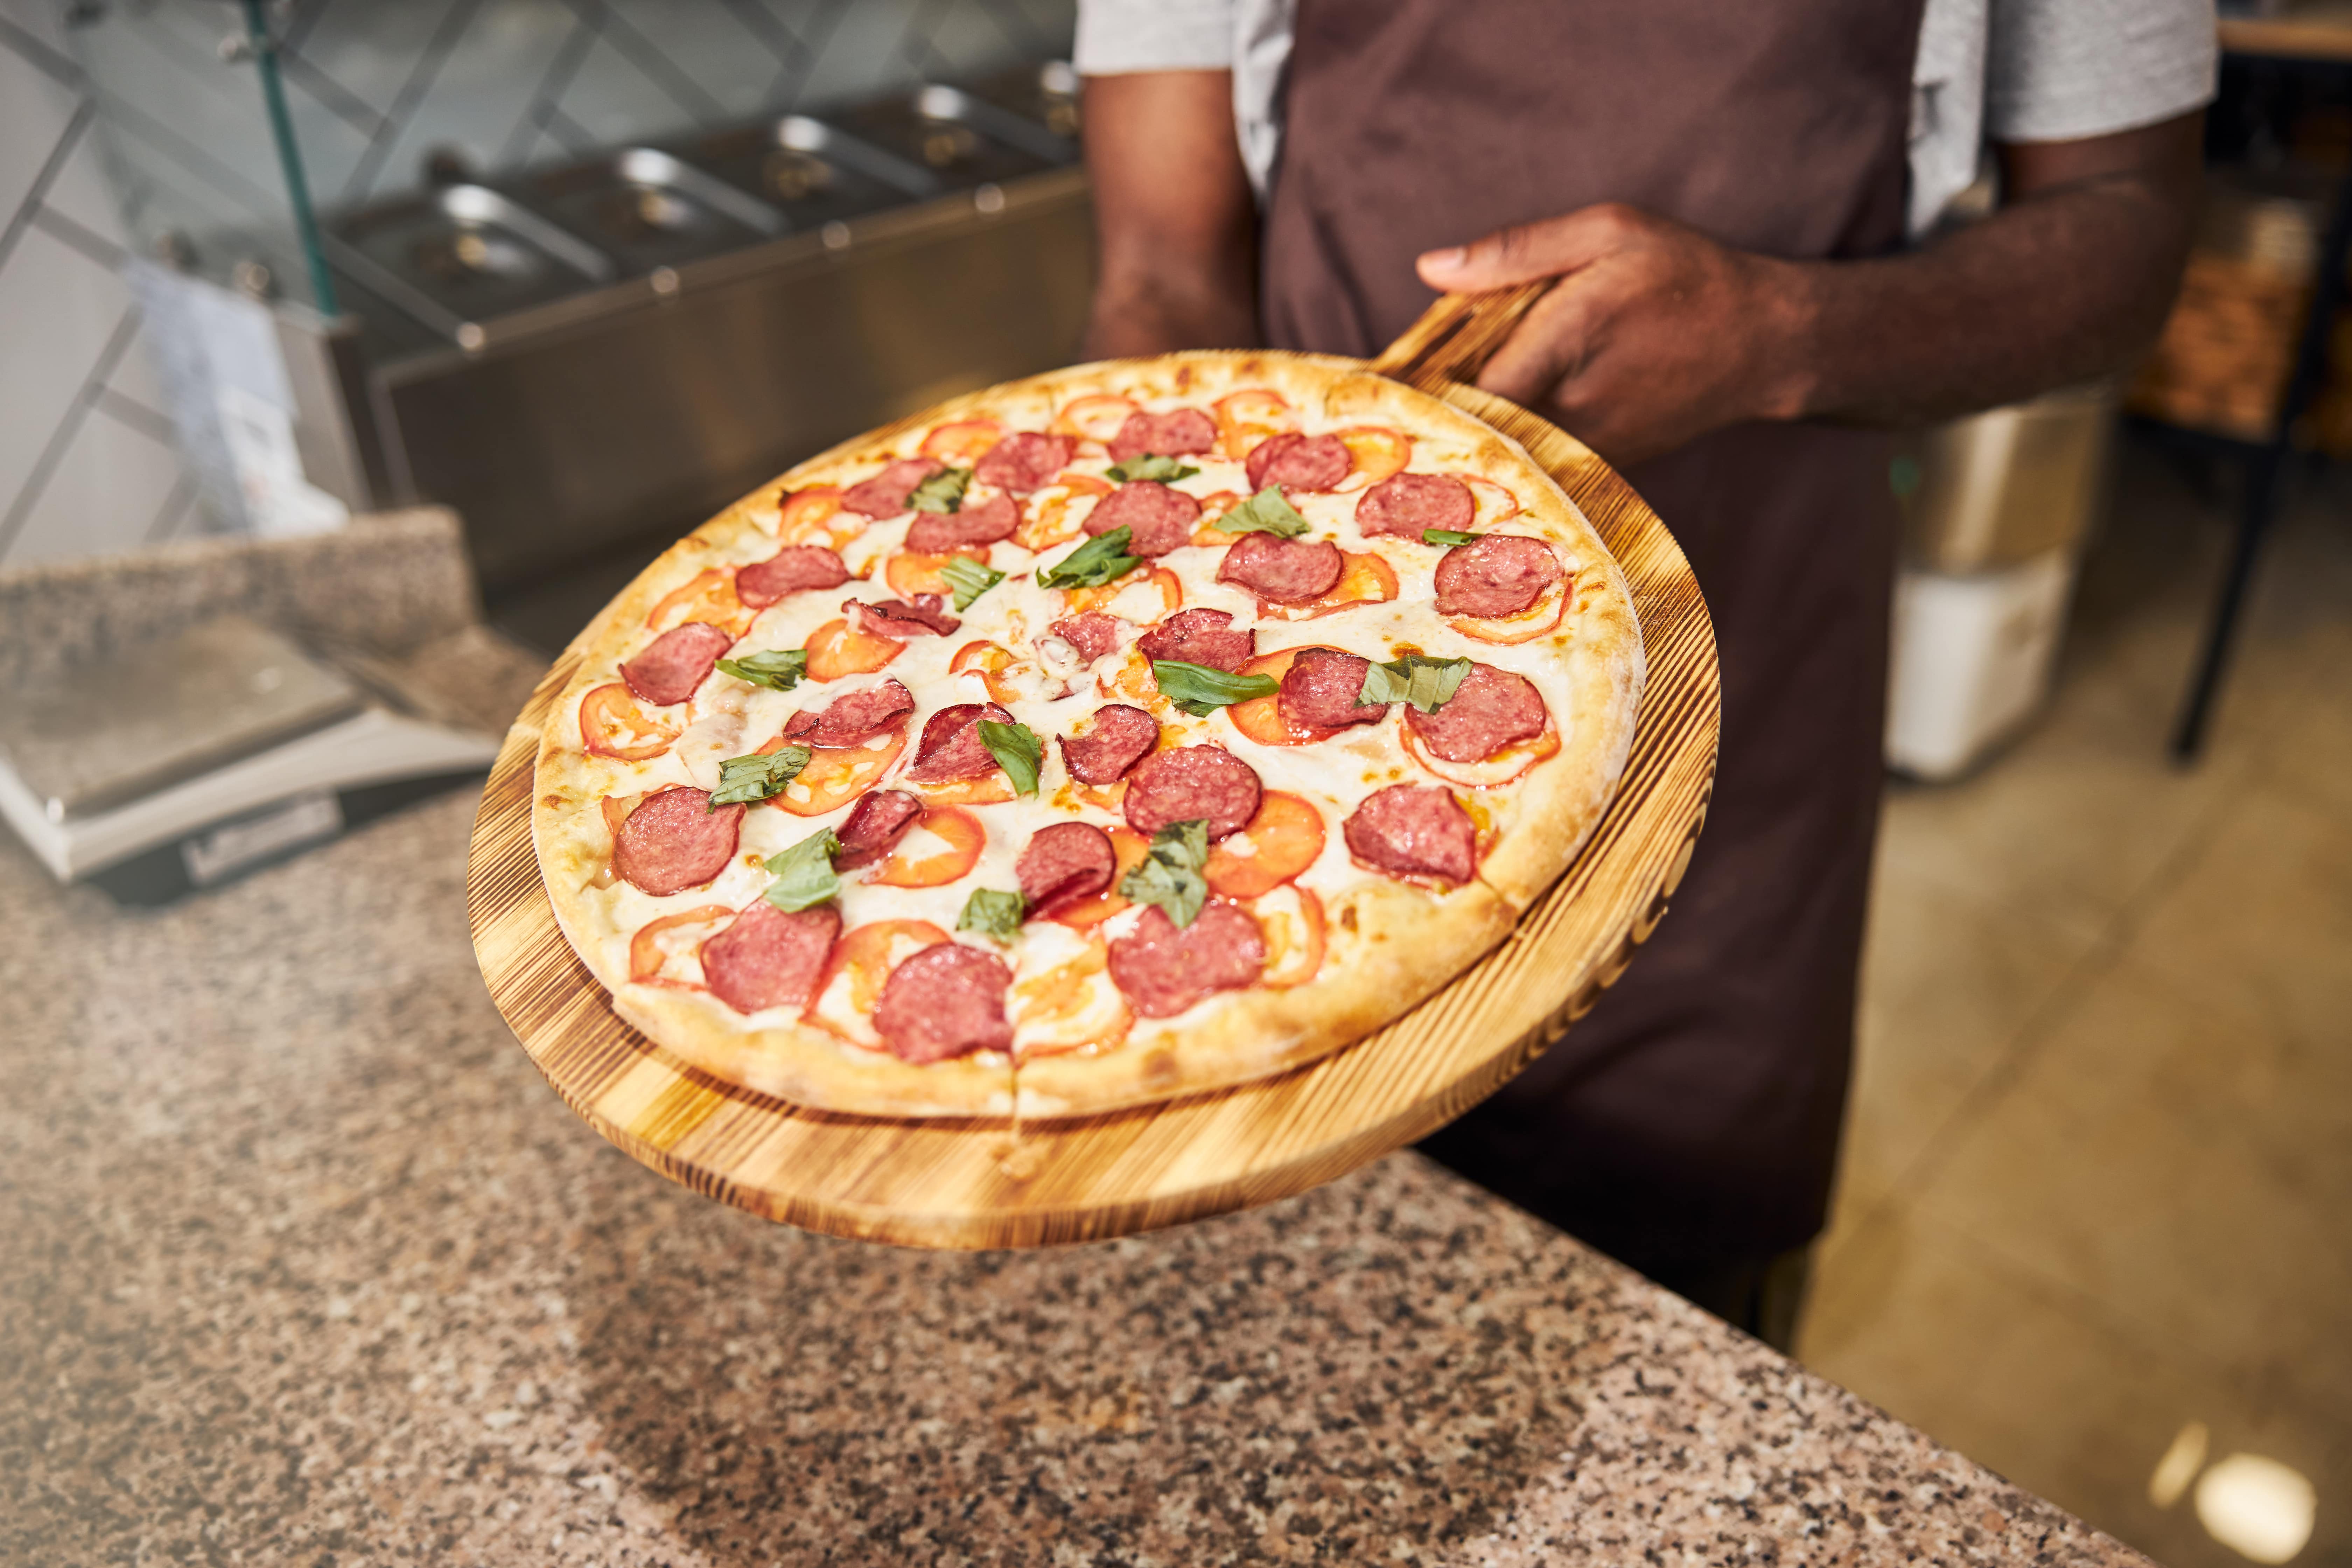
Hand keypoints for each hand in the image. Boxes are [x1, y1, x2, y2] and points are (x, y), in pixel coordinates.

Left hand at [1417, 204, 1813, 467]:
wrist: (1767, 343)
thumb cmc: (1686, 275)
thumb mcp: (1607, 231)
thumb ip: (1515, 252)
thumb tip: (1430, 270)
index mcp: (1568, 341)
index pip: (1465, 388)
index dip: (1414, 390)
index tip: (1375, 383)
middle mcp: (1575, 408)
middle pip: (1474, 425)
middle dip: (1430, 412)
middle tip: (1386, 401)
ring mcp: (1589, 449)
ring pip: (1501, 449)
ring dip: (1466, 428)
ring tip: (1434, 406)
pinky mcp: (1602, 467)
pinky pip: (1534, 457)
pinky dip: (1504, 439)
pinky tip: (1488, 415)